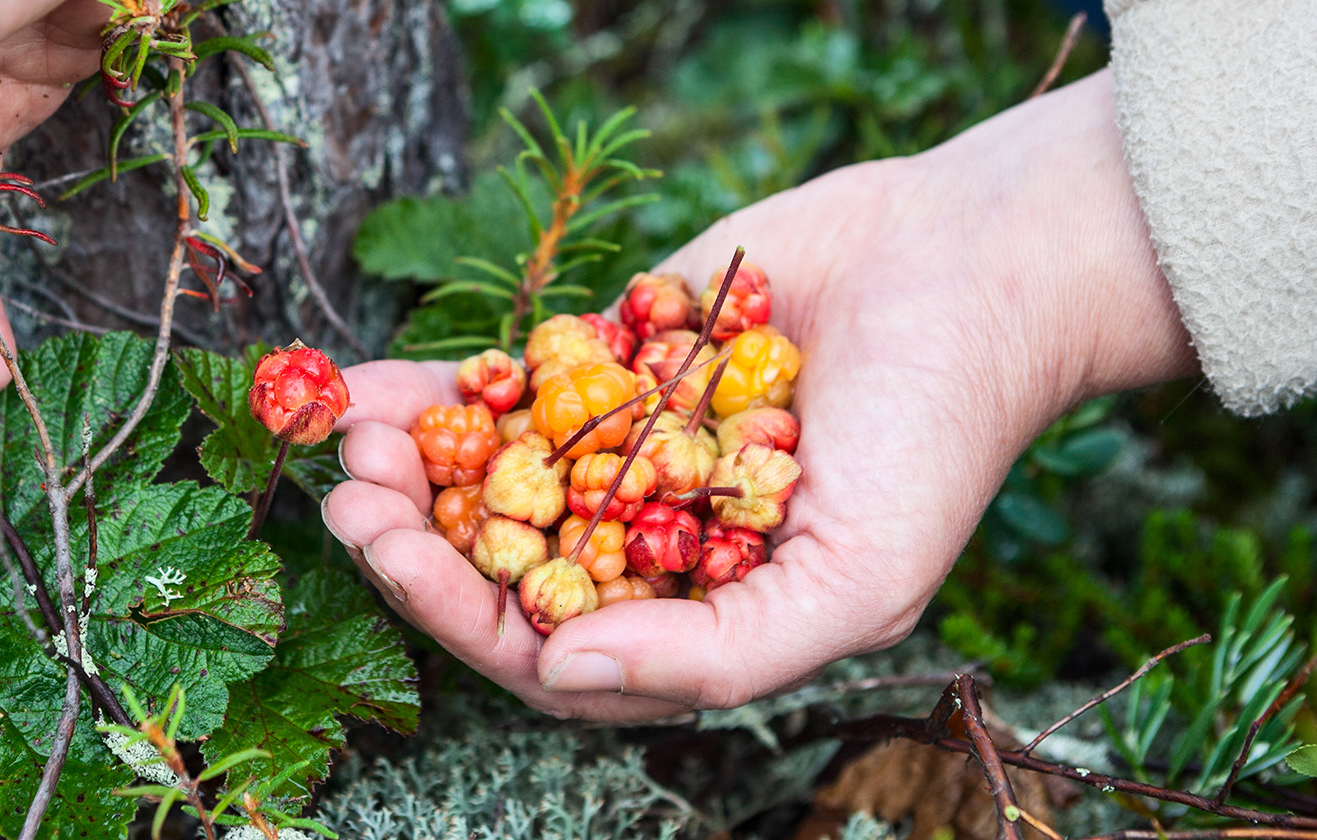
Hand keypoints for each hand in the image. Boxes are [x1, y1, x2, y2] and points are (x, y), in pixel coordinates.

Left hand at [322, 70, 1198, 720]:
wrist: (967, 268)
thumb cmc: (934, 440)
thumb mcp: (853, 584)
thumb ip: (715, 653)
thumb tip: (561, 673)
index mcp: (697, 617)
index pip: (555, 648)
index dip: (465, 614)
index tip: (395, 555)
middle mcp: (650, 544)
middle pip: (503, 566)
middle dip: (417, 542)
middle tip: (350, 498)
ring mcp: (626, 452)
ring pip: (490, 478)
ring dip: (412, 466)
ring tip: (349, 434)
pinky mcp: (614, 365)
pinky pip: (506, 390)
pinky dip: (435, 392)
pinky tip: (363, 385)